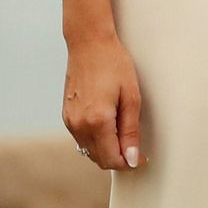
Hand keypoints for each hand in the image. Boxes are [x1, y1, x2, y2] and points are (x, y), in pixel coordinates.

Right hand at [62, 34, 143, 170]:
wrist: (89, 44)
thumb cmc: (114, 64)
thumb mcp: (131, 97)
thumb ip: (131, 130)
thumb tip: (133, 158)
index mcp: (97, 121)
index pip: (111, 158)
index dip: (129, 163)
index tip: (142, 158)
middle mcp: (79, 125)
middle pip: (99, 159)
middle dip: (118, 159)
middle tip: (136, 150)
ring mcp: (69, 121)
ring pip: (88, 151)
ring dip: (106, 151)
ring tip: (124, 137)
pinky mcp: (66, 116)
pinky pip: (81, 139)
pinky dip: (95, 140)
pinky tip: (109, 127)